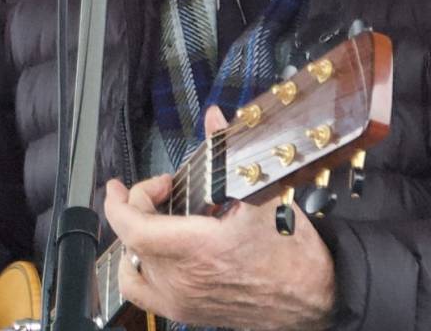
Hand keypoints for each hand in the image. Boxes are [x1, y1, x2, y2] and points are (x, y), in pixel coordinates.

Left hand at [104, 106, 334, 330]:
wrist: (310, 294)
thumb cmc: (292, 251)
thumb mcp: (262, 193)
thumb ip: (229, 152)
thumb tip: (214, 119)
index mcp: (201, 250)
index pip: (136, 228)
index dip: (122, 202)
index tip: (119, 186)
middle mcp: (185, 279)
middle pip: (133, 240)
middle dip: (141, 205)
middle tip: (165, 188)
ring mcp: (182, 300)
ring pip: (132, 266)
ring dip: (136, 235)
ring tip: (156, 216)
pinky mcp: (186, 311)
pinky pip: (141, 293)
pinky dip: (136, 269)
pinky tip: (150, 252)